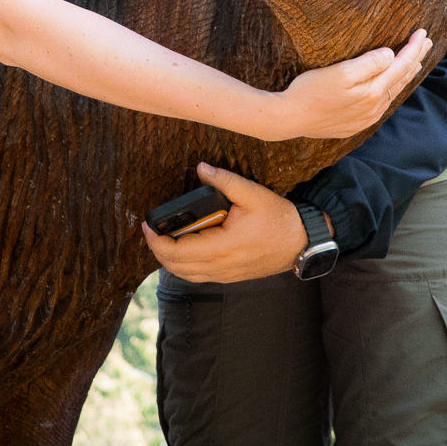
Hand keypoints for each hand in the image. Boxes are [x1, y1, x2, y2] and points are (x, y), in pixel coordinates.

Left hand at [140, 163, 322, 282]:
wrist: (301, 242)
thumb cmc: (279, 219)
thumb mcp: (253, 194)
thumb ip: (224, 181)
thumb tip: (201, 168)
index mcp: (222, 247)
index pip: (178, 251)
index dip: (156, 240)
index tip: (146, 225)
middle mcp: (220, 266)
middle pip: (176, 267)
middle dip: (157, 250)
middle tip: (150, 230)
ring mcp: (225, 275)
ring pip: (185, 275)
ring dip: (169, 261)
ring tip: (162, 239)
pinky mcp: (230, 277)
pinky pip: (198, 276)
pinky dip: (184, 266)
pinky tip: (183, 249)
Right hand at [259, 30, 428, 140]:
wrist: (289, 118)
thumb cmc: (311, 91)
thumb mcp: (340, 72)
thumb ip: (369, 63)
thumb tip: (391, 55)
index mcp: (373, 92)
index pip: (401, 66)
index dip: (413, 48)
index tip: (422, 32)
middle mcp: (374, 107)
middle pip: (401, 79)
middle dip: (415, 59)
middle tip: (426, 42)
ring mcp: (366, 117)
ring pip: (393, 92)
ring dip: (405, 74)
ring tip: (415, 61)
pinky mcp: (356, 122)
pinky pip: (382, 103)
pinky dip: (392, 88)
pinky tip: (390, 85)